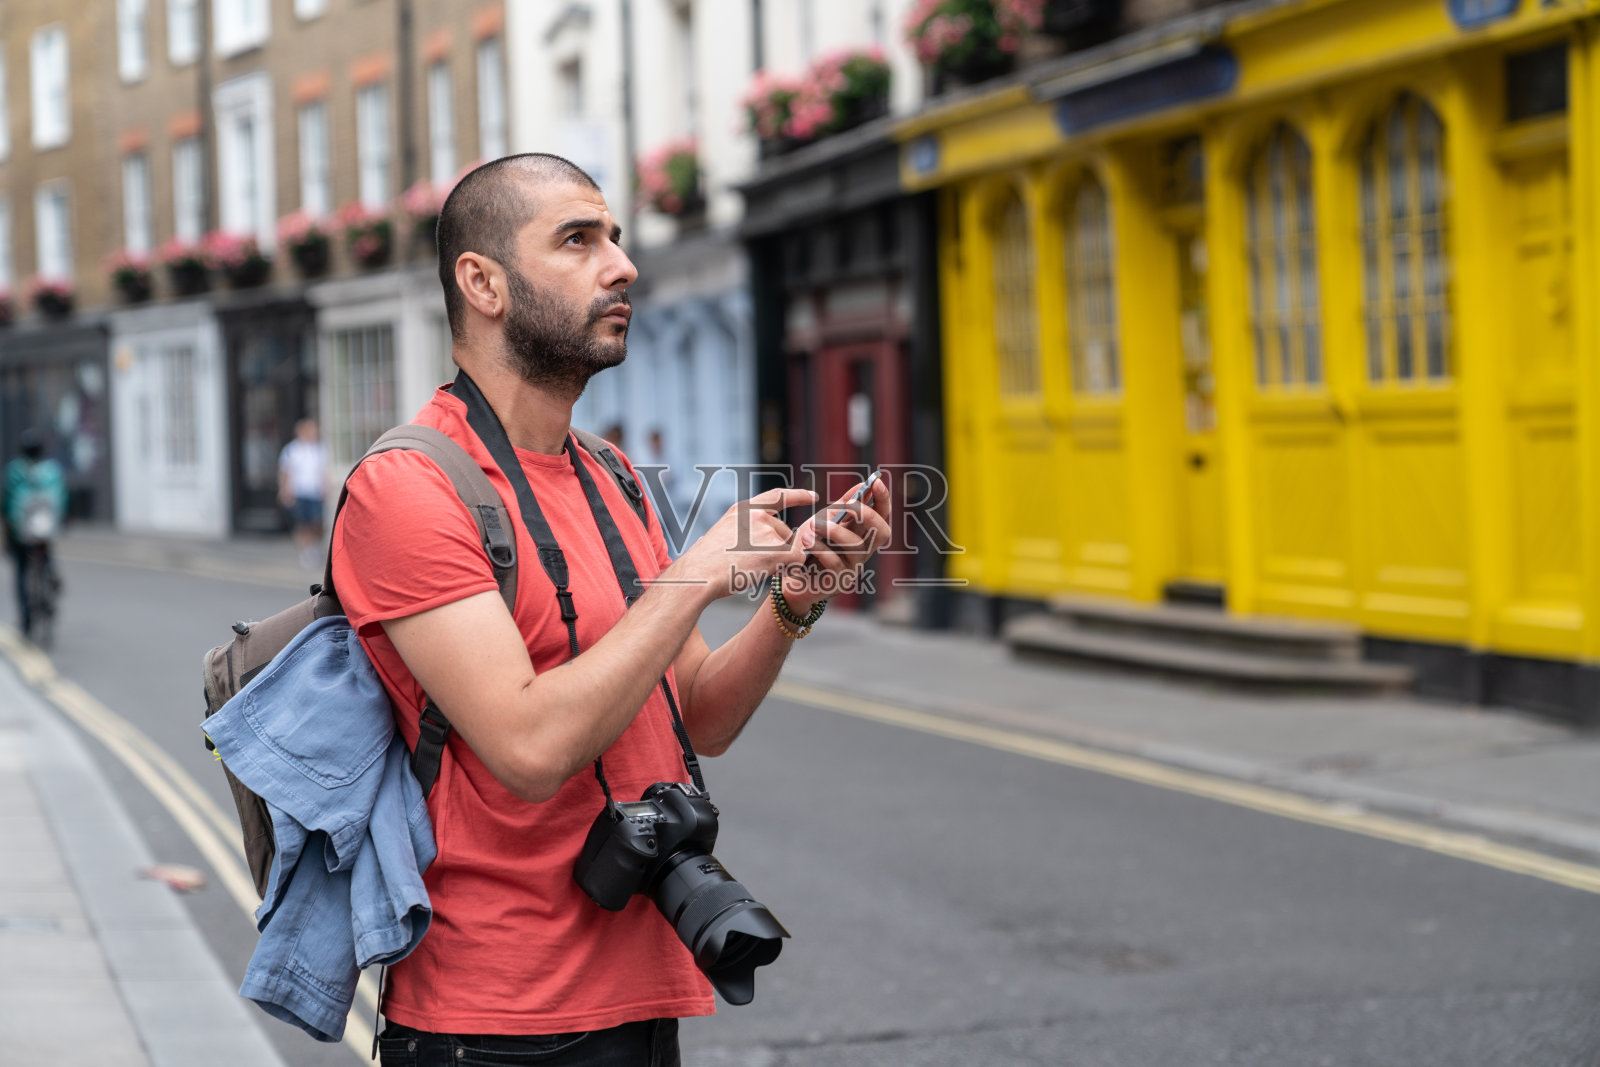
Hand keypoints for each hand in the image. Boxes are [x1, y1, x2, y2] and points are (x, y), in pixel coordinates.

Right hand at [662, 487, 818, 603]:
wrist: (699, 575)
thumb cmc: (705, 563)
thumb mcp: (722, 535)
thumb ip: (744, 532)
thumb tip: (760, 543)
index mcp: (743, 510)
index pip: (777, 496)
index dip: (797, 496)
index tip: (812, 496)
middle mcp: (757, 516)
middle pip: (784, 532)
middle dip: (778, 549)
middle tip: (754, 565)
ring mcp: (768, 532)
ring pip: (789, 549)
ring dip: (779, 561)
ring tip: (753, 570)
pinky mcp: (778, 550)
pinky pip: (796, 561)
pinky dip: (788, 570)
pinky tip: (770, 575)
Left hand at [780, 477, 891, 614]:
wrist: (792, 576)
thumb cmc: (810, 546)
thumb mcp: (824, 521)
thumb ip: (841, 506)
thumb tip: (862, 485)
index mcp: (862, 534)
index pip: (882, 516)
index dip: (883, 499)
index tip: (875, 482)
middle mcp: (863, 551)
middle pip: (881, 532)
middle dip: (866, 515)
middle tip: (847, 505)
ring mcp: (853, 567)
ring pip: (856, 546)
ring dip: (835, 531)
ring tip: (813, 524)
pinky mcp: (838, 581)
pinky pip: (834, 562)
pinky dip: (820, 548)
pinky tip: (806, 540)